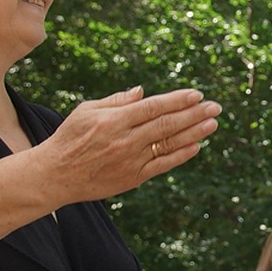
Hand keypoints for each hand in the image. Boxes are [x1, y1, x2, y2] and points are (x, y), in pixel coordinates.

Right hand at [42, 86, 220, 203]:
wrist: (55, 175)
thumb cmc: (70, 138)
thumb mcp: (86, 111)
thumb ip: (117, 101)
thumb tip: (143, 92)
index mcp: (113, 121)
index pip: (152, 107)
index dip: (177, 101)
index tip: (197, 94)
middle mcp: (125, 140)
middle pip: (166, 125)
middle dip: (194, 114)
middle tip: (216, 107)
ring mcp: (131, 161)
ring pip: (169, 144)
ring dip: (194, 133)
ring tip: (213, 123)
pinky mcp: (133, 178)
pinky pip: (163, 165)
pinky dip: (181, 155)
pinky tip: (196, 145)